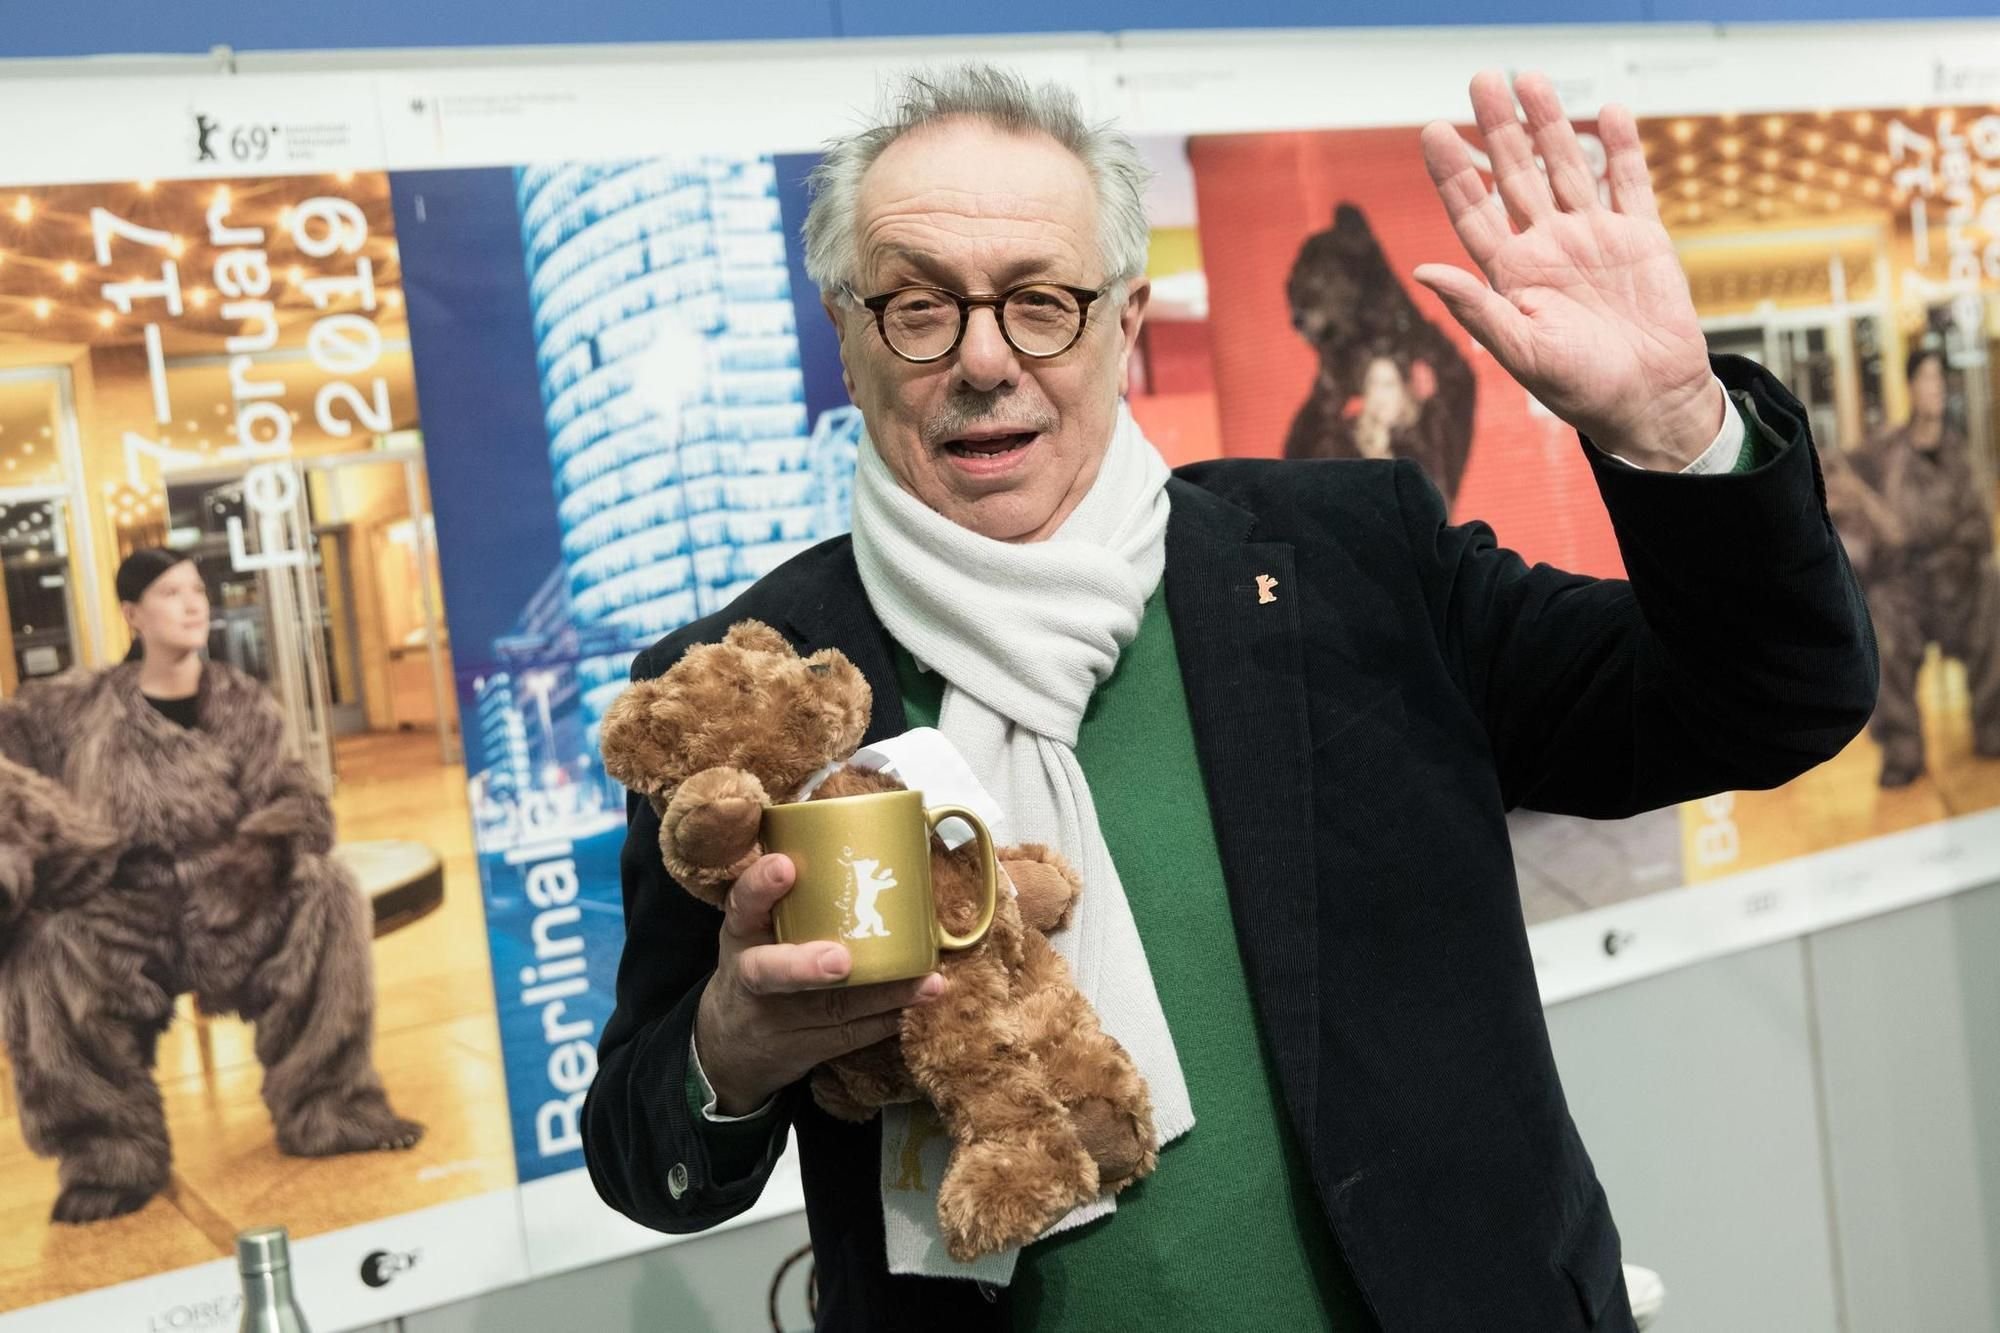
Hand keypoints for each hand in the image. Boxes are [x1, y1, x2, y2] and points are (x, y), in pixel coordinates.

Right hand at [693, 853, 944, 1114]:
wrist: (726, 1044)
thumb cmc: (759, 958)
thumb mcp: (755, 926)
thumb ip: (791, 892)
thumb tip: (866, 835)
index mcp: (741, 934)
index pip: (742, 905)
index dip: (761, 887)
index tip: (785, 866)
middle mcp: (751, 977)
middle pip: (770, 974)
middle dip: (805, 967)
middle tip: (841, 960)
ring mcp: (776, 1020)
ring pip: (828, 1009)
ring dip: (882, 996)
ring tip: (925, 982)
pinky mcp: (804, 1049)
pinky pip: (850, 1036)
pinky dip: (890, 1019)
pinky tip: (922, 1001)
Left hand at [1415, 70, 1723, 468]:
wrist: (1649, 400)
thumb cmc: (1581, 388)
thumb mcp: (1521, 351)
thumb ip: (1475, 308)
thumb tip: (1423, 270)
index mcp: (1511, 274)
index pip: (1473, 210)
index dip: (1454, 171)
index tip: (1432, 130)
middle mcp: (1547, 246)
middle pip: (1516, 173)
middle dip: (1499, 127)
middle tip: (1482, 79)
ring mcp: (1593, 236)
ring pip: (1566, 166)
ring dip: (1549, 123)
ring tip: (1530, 78)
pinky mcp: (1639, 236)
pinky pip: (1628, 181)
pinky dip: (1620, 147)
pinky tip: (1606, 112)